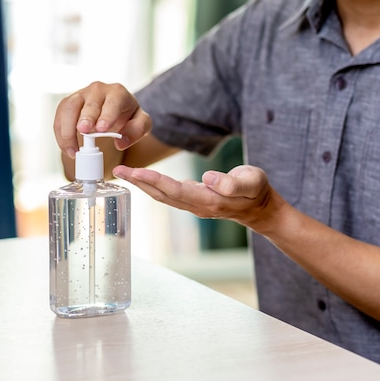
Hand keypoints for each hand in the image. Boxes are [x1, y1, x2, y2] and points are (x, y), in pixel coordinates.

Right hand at [53, 82, 151, 158]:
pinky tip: (67, 148)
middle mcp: (97, 90)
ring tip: (73, 150)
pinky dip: (61, 133)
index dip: (106, 115)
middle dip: (84, 117)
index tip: (101, 129)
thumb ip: (137, 130)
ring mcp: (81, 95)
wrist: (117, 110)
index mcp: (117, 93)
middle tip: (82, 132)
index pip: (112, 102)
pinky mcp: (69, 104)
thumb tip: (120, 143)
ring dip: (67, 129)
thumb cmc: (129, 116)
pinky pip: (60, 116)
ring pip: (69, 107)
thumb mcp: (142, 123)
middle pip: (87, 102)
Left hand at [113, 164, 281, 231]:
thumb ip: (231, 183)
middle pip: (163, 195)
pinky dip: (153, 186)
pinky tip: (143, 179)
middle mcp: (198, 206)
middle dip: (140, 183)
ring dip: (143, 185)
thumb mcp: (252, 182)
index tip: (136, 172)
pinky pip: (169, 194)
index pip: (176, 190)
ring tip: (125, 173)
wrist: (260, 208)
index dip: (155, 181)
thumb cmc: (257, 191)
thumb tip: (207, 178)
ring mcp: (195, 205)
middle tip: (118, 172)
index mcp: (209, 201)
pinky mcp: (194, 201)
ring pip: (164, 196)